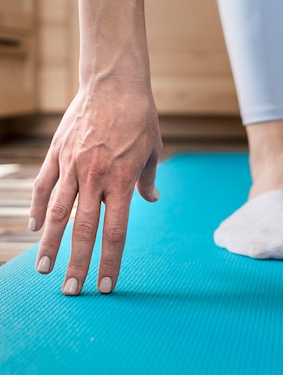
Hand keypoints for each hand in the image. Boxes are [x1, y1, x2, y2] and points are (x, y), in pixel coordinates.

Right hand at [30, 79, 161, 295]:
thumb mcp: (153, 148)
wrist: (114, 82)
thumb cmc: (140, 116)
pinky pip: (44, 186)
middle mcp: (96, 177)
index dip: (110, 261)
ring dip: (50, 244)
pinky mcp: (57, 153)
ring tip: (44, 270)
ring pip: (57, 213)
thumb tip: (152, 199)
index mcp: (122, 180)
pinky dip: (39, 208)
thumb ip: (148, 178)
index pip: (115, 231)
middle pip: (84, 230)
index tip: (105, 285)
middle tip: (72, 291)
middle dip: (78, 264)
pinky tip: (37, 227)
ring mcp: (73, 165)